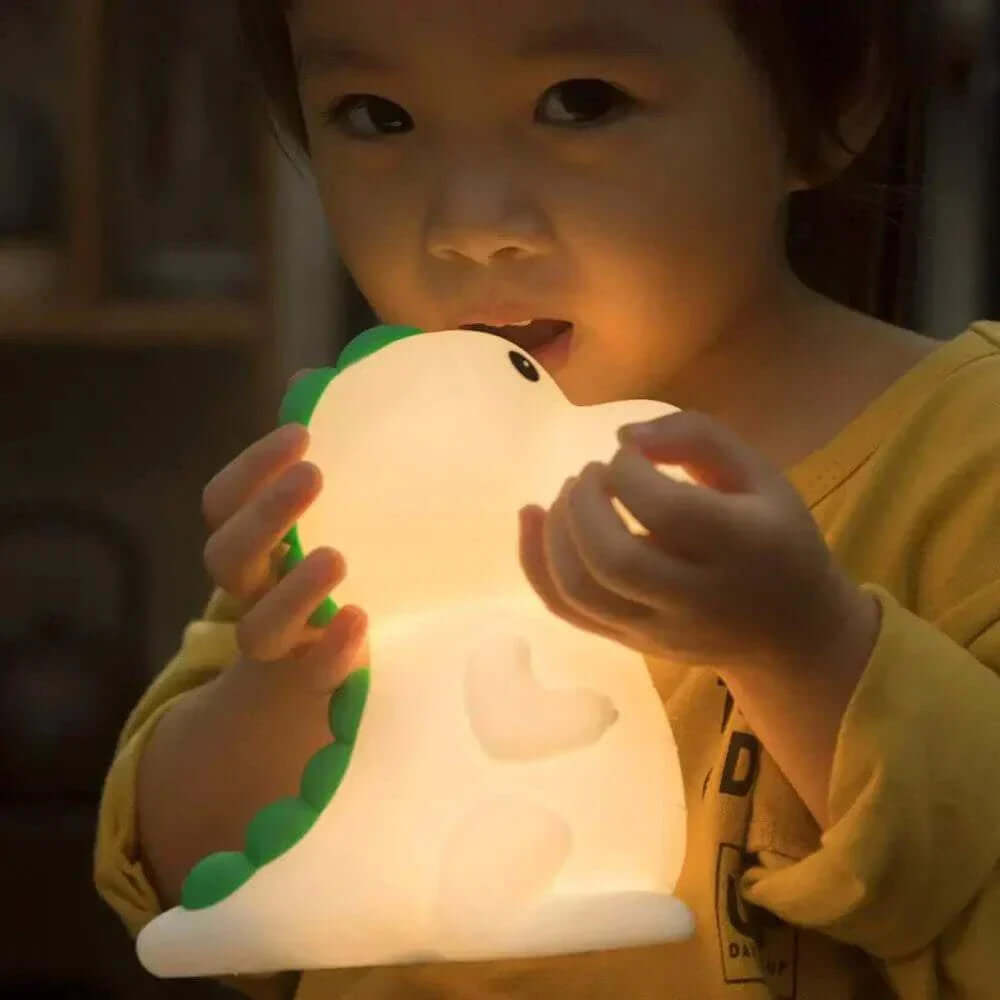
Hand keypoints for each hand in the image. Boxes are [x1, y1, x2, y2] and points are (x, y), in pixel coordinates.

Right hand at [200, 371, 367, 691]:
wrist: (313, 673)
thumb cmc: (321, 568)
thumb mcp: (327, 511)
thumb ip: (324, 453)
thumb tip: (316, 381)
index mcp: (250, 544)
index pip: (222, 502)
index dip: (251, 468)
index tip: (301, 434)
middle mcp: (251, 591)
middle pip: (226, 556)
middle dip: (264, 514)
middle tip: (313, 476)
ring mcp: (280, 642)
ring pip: (258, 626)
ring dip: (292, 590)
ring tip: (335, 557)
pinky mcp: (317, 679)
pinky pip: (314, 675)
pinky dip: (331, 651)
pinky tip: (359, 621)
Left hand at [518, 409, 871, 676]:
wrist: (788, 635)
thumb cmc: (774, 539)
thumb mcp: (759, 475)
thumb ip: (699, 439)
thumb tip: (624, 437)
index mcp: (742, 547)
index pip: (667, 511)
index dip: (629, 472)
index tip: (629, 454)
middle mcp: (697, 598)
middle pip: (614, 559)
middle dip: (584, 502)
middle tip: (591, 473)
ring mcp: (657, 630)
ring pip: (581, 591)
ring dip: (556, 531)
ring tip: (570, 495)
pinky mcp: (628, 644)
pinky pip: (566, 612)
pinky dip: (534, 564)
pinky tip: (532, 518)